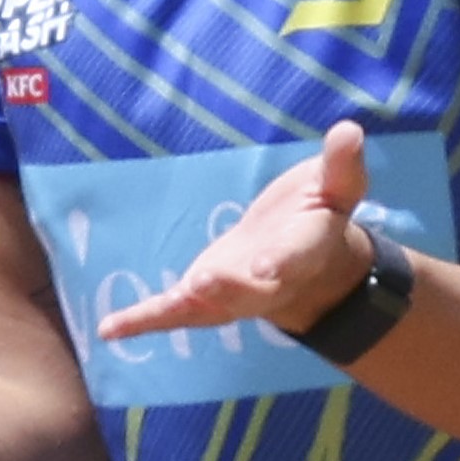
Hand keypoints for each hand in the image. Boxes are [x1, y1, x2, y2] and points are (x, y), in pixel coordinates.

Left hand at [97, 121, 379, 345]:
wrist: (312, 272)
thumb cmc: (320, 218)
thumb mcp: (339, 188)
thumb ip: (342, 165)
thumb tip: (350, 130)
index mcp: (303, 251)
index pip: (294, 256)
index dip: (281, 262)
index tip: (268, 267)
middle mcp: (267, 283)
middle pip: (248, 291)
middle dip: (227, 289)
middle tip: (204, 284)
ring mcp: (232, 295)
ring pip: (209, 307)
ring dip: (183, 307)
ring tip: (145, 315)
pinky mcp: (203, 298)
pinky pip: (173, 311)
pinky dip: (143, 321)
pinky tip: (109, 330)